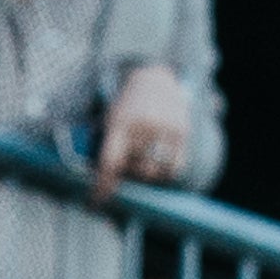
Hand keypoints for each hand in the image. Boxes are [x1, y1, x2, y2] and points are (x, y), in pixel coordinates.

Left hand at [94, 58, 193, 195]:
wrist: (152, 76)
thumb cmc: (125, 106)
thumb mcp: (109, 119)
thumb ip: (106, 147)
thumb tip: (103, 183)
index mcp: (120, 122)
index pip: (111, 162)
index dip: (103, 186)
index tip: (96, 201)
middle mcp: (145, 126)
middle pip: (136, 170)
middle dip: (128, 174)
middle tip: (125, 169)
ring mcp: (166, 128)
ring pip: (156, 171)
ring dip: (146, 174)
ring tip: (141, 161)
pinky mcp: (182, 131)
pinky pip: (175, 167)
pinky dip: (165, 173)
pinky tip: (158, 165)